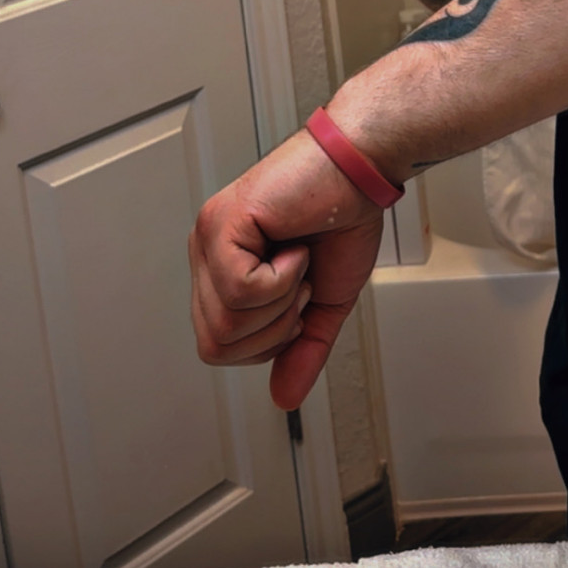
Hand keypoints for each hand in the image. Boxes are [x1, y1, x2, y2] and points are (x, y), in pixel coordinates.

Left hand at [189, 128, 384, 408]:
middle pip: (215, 343)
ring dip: (280, 301)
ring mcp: (210, 237)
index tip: (298, 300)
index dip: (266, 340)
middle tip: (300, 284)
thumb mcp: (325, 302)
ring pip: (225, 322)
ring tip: (298, 262)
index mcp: (222, 269)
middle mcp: (207, 252)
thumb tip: (283, 397)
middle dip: (273, 328)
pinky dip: (281, 280)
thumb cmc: (342, 215)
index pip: (217, 345)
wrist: (360, 170)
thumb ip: (302, 350)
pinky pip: (240, 290)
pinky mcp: (223, 224)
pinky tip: (294, 248)